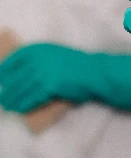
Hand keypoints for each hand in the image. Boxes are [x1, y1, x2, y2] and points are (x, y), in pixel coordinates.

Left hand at [0, 43, 130, 112]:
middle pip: (13, 80)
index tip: (3, 82)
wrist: (95, 72)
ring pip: (19, 91)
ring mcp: (44, 71)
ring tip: (10, 106)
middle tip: (5, 100)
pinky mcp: (49, 85)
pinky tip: (21, 109)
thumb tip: (13, 77)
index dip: (3, 74)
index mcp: (38, 49)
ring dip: (13, 101)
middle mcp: (38, 58)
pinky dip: (24, 106)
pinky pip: (30, 99)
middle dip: (8, 92)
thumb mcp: (54, 55)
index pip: (10, 62)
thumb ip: (36, 61)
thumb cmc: (75, 65)